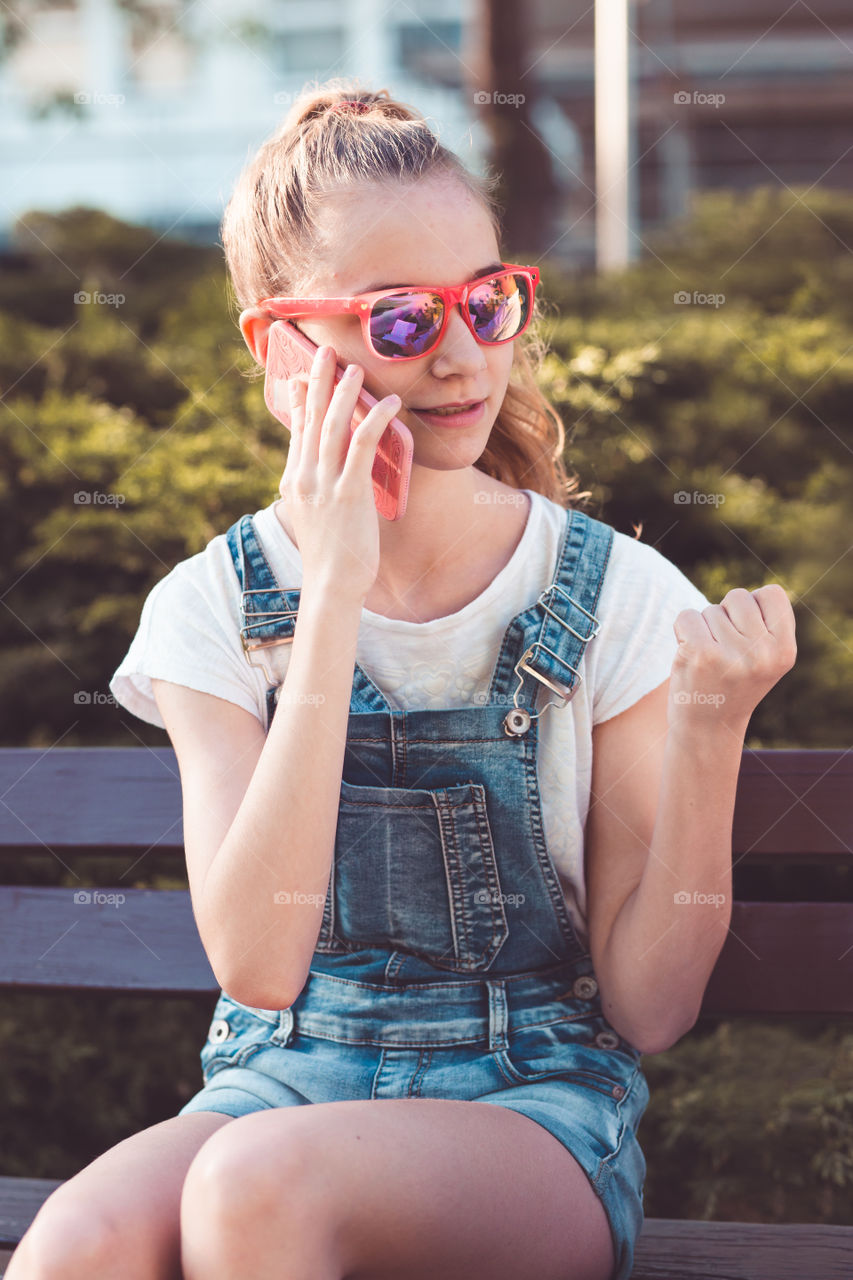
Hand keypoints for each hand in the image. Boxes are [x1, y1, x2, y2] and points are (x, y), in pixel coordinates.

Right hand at [278, 344, 400, 602]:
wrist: (331, 584)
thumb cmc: (331, 555)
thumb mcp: (317, 516)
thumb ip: (319, 490)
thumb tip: (330, 473)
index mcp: (295, 481)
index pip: (296, 431)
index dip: (299, 400)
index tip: (299, 375)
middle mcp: (304, 477)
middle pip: (310, 418)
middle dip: (318, 381)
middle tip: (325, 352)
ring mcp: (324, 483)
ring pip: (333, 425)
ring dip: (345, 392)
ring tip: (356, 368)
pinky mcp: (348, 492)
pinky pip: (361, 446)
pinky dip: (375, 420)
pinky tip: (389, 404)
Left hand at [668, 585, 796, 734]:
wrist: (708, 728)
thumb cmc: (734, 684)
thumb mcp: (765, 658)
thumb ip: (764, 625)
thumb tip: (746, 596)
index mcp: (784, 651)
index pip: (772, 593)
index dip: (753, 607)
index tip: (746, 635)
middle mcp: (763, 654)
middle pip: (738, 597)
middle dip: (726, 616)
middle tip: (725, 652)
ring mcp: (732, 654)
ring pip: (711, 609)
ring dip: (704, 629)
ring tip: (709, 661)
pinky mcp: (700, 655)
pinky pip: (686, 616)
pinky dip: (682, 631)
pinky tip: (690, 656)